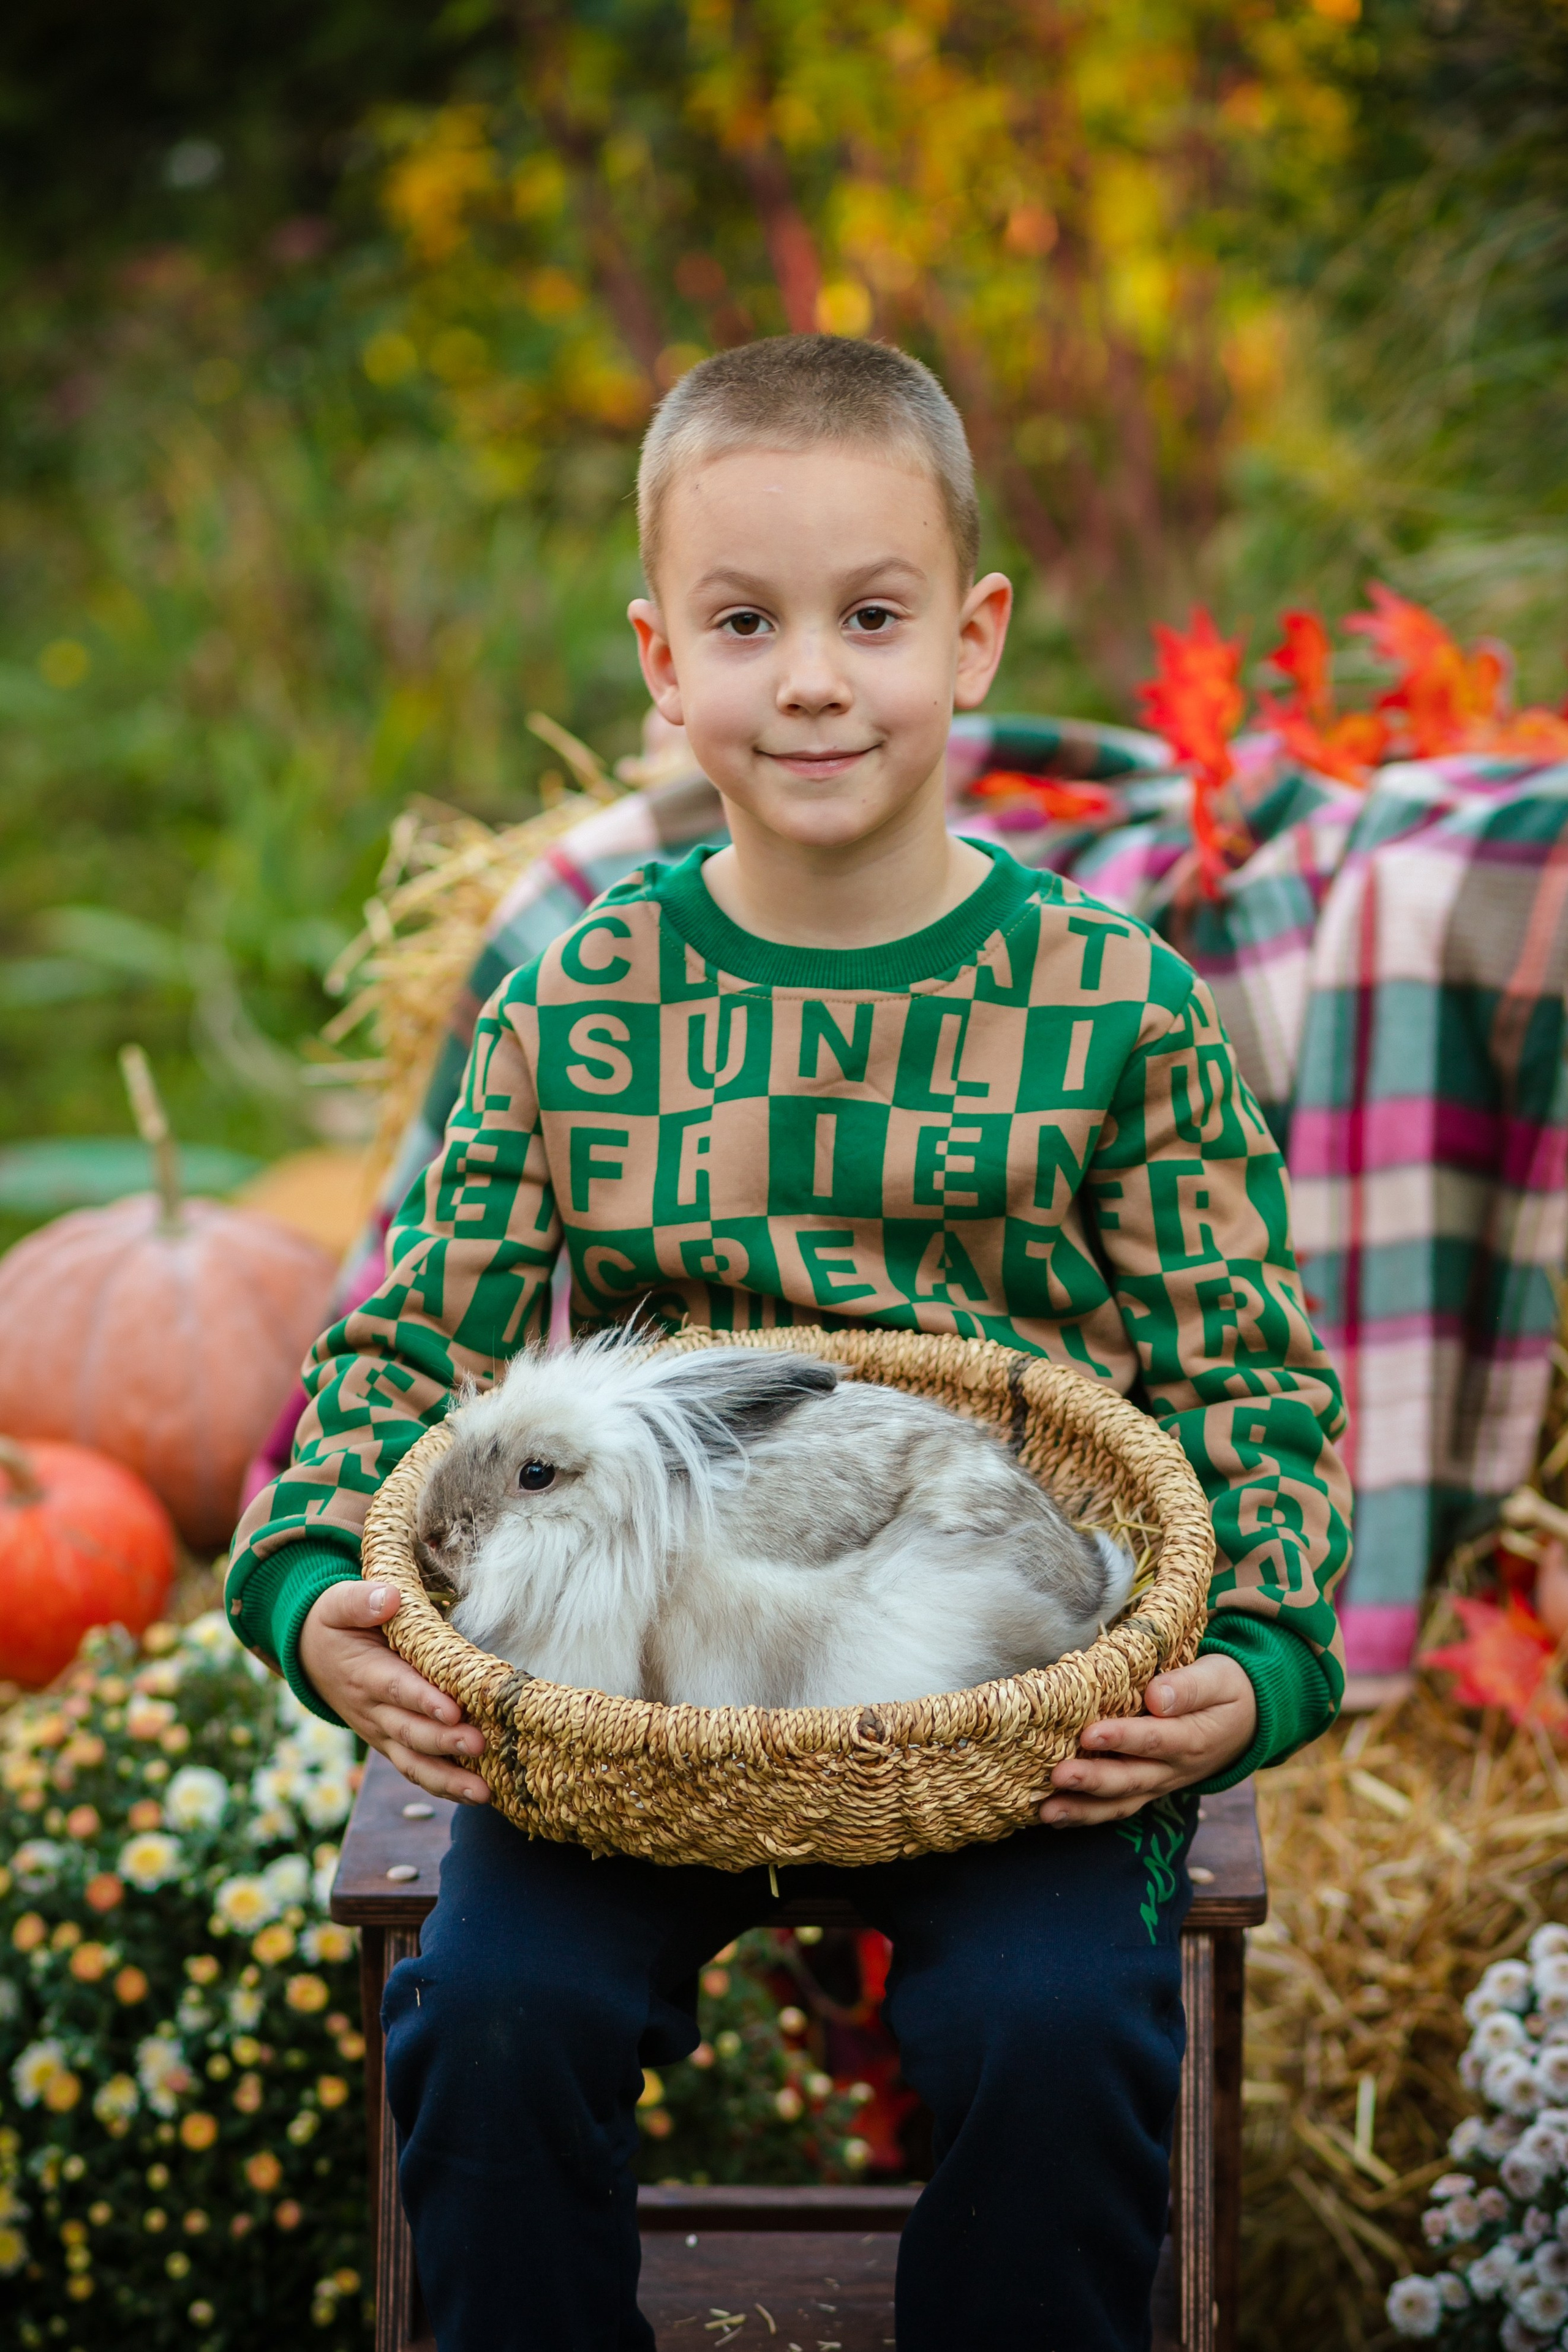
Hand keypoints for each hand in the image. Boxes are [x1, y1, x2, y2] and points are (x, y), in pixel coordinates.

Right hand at [299, 1581, 489, 1804]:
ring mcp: (381, 1732)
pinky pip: (415, 1769)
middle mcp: (372, 1710)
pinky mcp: (390, 1743)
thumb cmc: (335, 1624)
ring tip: (483, 1793)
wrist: (310, 1655)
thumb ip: (362, 1600)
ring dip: (448, 1779)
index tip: (452, 1710)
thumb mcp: (339, 1603)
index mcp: (364, 1673)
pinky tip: (475, 1796)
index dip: (423, 1701)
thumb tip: (389, 1599)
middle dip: (444, 1742)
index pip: (396, 1688)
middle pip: (410, 1731)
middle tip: (480, 1744)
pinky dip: (442, 1786)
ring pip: (412, 1762)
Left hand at [1038, 1653, 1255, 1827]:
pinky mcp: (1149, 1788)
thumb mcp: (1218, 1678)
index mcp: (1193, 1738)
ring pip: (1122, 1801)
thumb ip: (1188, 1687)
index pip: (1154, 1740)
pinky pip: (1120, 1806)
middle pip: (1132, 1778)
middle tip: (1057, 1775)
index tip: (1090, 1734)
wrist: (1247, 1722)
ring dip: (1084, 1809)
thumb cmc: (1227, 1690)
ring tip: (1047, 1811)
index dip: (1123, 1738)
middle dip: (1093, 1780)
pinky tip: (1056, 1817)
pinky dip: (1088, 1815)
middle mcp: (1175, 1768)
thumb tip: (1156, 1697)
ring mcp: (1161, 1783)